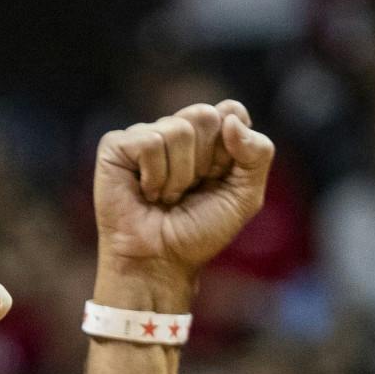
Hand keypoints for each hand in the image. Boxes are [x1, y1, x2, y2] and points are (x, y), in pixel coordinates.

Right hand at [93, 101, 274, 311]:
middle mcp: (177, 130)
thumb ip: (257, 154)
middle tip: (189, 190)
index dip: (230, 149)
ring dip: (178, 177)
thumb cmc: (198, 233)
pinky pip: (149, 142)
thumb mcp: (245, 197)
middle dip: (204, 162)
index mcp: (209, 137)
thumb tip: (231, 118)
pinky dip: (154, 176)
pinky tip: (145, 193)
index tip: (218, 179)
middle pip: (205, 115)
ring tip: (165, 198)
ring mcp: (145, 135)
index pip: (231, 110)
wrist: (159, 263)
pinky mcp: (116, 146)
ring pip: (178, 129)